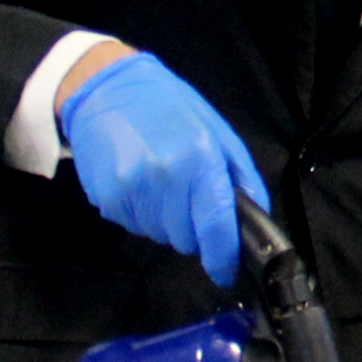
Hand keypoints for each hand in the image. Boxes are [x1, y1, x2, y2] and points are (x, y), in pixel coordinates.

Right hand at [57, 48, 265, 286]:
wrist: (107, 90)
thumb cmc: (170, 108)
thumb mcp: (218, 133)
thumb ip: (241, 178)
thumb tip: (254, 218)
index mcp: (200, 160)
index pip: (216, 224)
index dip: (223, 256)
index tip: (226, 271)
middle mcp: (164, 179)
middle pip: (187, 238)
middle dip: (195, 230)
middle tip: (190, 198)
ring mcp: (131, 191)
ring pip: (161, 235)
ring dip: (169, 222)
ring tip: (164, 185)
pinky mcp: (107, 199)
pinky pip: (135, 226)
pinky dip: (145, 215)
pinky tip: (142, 184)